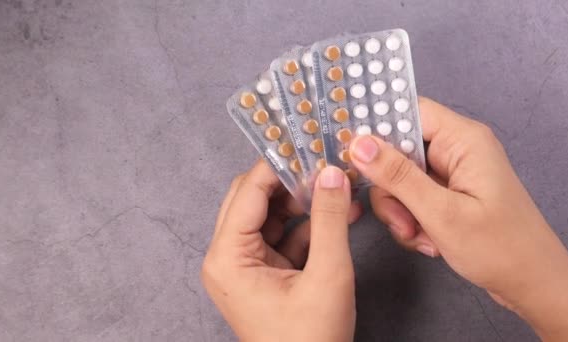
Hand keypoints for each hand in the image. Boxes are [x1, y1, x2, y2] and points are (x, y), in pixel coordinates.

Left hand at [201, 161, 360, 341]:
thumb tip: (332, 173)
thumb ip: (329, 219)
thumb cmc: (311, 340)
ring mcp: (244, 266)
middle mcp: (227, 257)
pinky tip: (339, 210)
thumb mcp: (327, 275)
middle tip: (322, 160)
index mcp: (228, 257)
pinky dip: (308, 226)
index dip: (278, 163)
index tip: (306, 141)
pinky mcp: (263, 274)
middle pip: (253, 199)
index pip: (248, 191)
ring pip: (270, 216)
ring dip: (303, 201)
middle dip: (289, 180)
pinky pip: (282, 238)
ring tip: (337, 183)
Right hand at [349, 97, 567, 340]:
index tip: (349, 151)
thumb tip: (359, 144)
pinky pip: (413, 197)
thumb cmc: (498, 247)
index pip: (408, 111)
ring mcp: (452, 173)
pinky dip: (412, 220)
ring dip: (401, 211)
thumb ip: (398, 176)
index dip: (376, 127)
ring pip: (400, 179)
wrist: (532, 284)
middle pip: (398, 150)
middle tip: (402, 221)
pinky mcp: (449, 194)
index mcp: (463, 139)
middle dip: (391, 189)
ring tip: (420, 236)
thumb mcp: (441, 212)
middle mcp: (457, 149)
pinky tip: (429, 241)